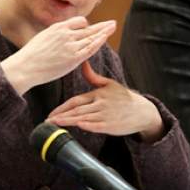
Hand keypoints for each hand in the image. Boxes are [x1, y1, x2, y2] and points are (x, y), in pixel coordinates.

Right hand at [1, 17, 115, 94]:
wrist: (25, 67)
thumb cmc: (31, 56)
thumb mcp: (43, 38)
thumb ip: (56, 35)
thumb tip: (62, 36)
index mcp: (58, 27)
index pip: (79, 22)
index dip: (86, 25)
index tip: (91, 29)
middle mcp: (66, 34)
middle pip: (88, 27)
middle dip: (101, 26)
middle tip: (112, 23)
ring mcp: (71, 45)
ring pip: (91, 36)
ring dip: (104, 31)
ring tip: (113, 26)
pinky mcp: (74, 58)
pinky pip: (91, 47)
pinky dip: (100, 41)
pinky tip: (106, 37)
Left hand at [47, 61, 164, 141]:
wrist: (142, 111)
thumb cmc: (123, 98)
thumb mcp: (109, 84)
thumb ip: (93, 76)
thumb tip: (83, 62)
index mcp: (98, 94)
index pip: (76, 101)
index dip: (62, 107)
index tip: (51, 113)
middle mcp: (100, 104)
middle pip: (77, 110)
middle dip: (61, 116)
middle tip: (47, 121)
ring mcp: (105, 115)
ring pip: (83, 119)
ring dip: (69, 122)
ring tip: (55, 125)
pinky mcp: (111, 125)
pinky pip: (96, 126)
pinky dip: (86, 126)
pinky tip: (77, 127)